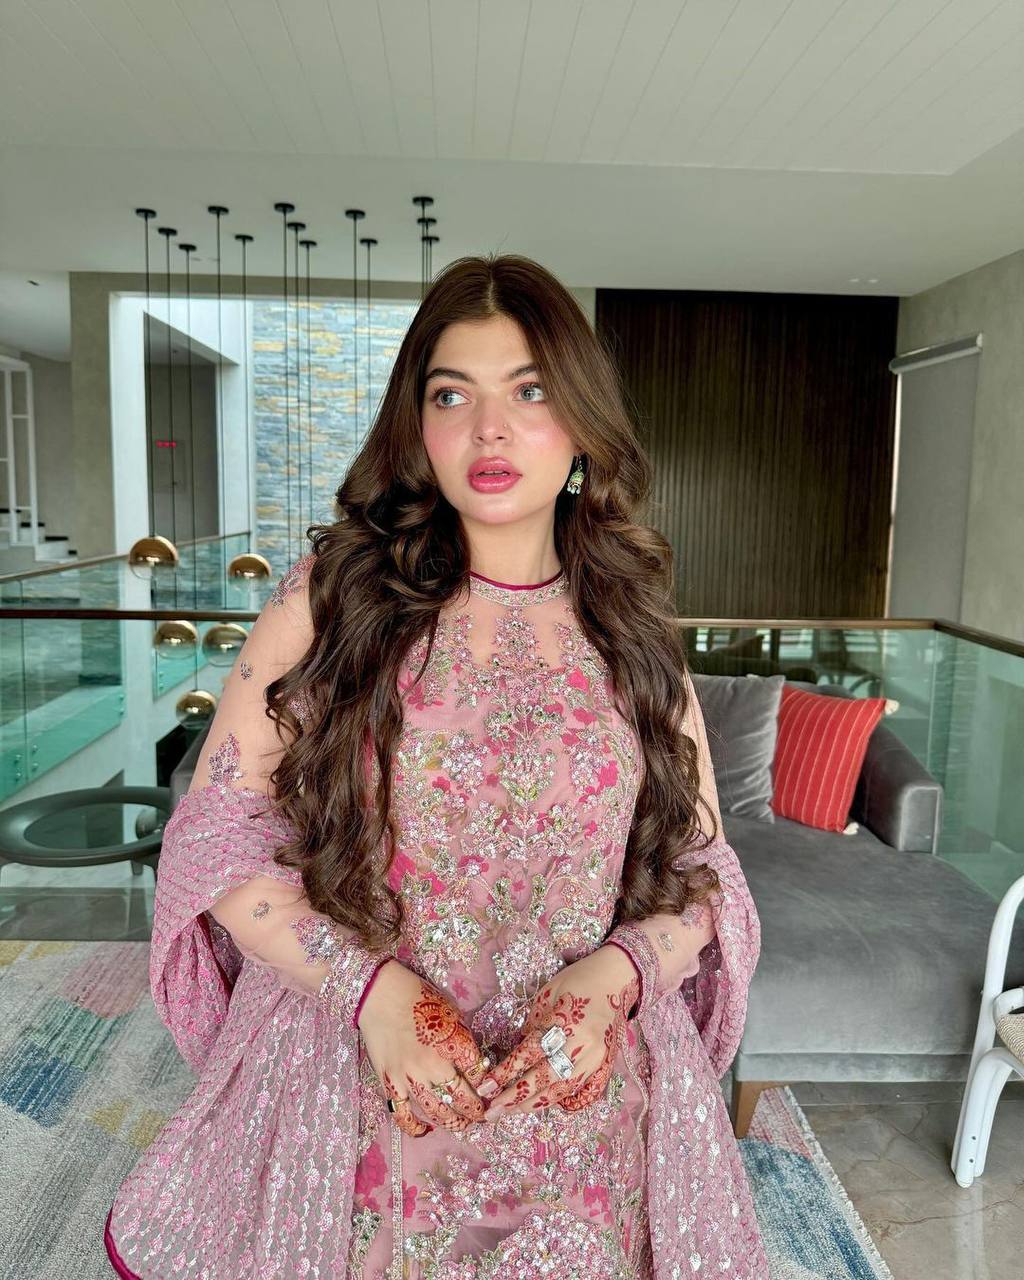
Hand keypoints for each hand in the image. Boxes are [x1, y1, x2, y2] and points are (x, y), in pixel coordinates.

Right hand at [356, 959, 490, 1137]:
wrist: (380, 995)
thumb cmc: (417, 997)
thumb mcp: (450, 1012)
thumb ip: (462, 1039)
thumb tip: (472, 1062)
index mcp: (453, 1043)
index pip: (479, 1073)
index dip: (486, 1082)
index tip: (489, 1087)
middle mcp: (434, 1065)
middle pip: (463, 1099)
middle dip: (476, 1110)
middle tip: (481, 1114)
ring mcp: (410, 1078)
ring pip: (437, 1112)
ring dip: (454, 1122)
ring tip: (462, 1124)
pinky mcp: (390, 1084)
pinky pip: (403, 1114)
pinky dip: (415, 1128)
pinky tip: (425, 1130)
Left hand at [476, 945, 639, 1116]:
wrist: (615, 978)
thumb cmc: (577, 980)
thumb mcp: (547, 994)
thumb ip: (533, 1023)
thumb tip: (518, 1049)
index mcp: (564, 1024)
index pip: (528, 1055)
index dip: (505, 1074)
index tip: (485, 1088)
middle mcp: (581, 1046)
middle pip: (543, 1079)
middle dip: (514, 1097)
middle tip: (491, 1112)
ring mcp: (595, 1059)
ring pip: (560, 1090)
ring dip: (534, 1104)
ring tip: (511, 1112)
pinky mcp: (603, 1065)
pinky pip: (579, 1090)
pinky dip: (559, 1100)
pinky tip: (542, 1104)